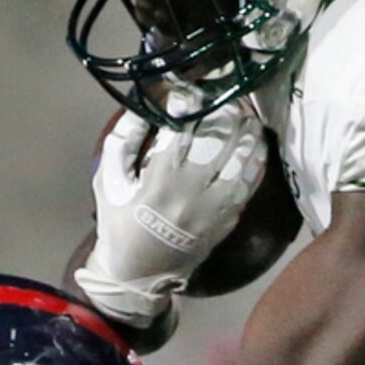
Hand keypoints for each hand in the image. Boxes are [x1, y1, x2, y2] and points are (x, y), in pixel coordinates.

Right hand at [74, 101, 266, 332]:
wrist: (137, 275)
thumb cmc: (119, 223)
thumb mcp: (108, 180)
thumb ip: (124, 139)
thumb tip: (145, 106)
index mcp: (160, 178)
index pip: (185, 127)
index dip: (192, 102)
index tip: (191, 89)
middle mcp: (193, 191)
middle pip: (220, 139)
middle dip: (226, 111)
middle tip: (228, 96)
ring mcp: (214, 208)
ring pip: (241, 161)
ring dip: (248, 133)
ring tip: (249, 115)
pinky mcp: (226, 222)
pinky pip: (248, 187)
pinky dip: (255, 163)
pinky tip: (257, 146)